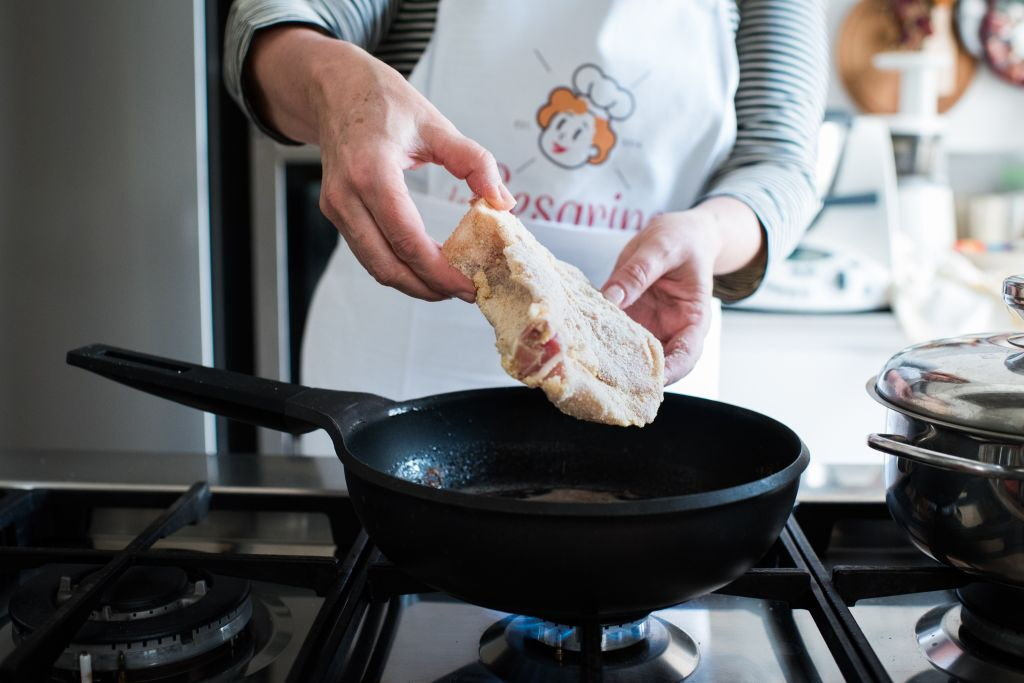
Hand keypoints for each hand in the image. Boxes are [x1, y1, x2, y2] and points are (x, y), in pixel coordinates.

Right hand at [248, 27, 513, 300]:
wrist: (335, 89)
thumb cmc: (384, 102)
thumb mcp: (437, 124)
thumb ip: (475, 163)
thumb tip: (502, 203)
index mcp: (371, 172)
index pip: (407, 239)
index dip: (440, 271)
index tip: (470, 284)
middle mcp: (346, 196)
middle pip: (388, 266)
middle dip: (429, 288)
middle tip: (465, 291)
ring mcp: (336, 208)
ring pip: (376, 267)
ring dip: (413, 284)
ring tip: (450, 285)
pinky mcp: (336, 214)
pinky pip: (369, 253)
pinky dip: (399, 267)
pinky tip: (427, 267)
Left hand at [601, 198, 763, 383]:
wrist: (678, 234)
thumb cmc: (681, 240)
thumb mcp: (662, 248)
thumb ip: (639, 272)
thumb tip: (612, 297)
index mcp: (693, 319)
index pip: (687, 355)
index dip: (670, 372)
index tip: (648, 380)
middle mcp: (671, 329)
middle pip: (657, 365)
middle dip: (634, 375)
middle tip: (607, 378)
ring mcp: (649, 327)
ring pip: (631, 354)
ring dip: (612, 360)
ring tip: (588, 362)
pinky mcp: (629, 319)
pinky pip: (614, 334)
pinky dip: (599, 338)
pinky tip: (580, 339)